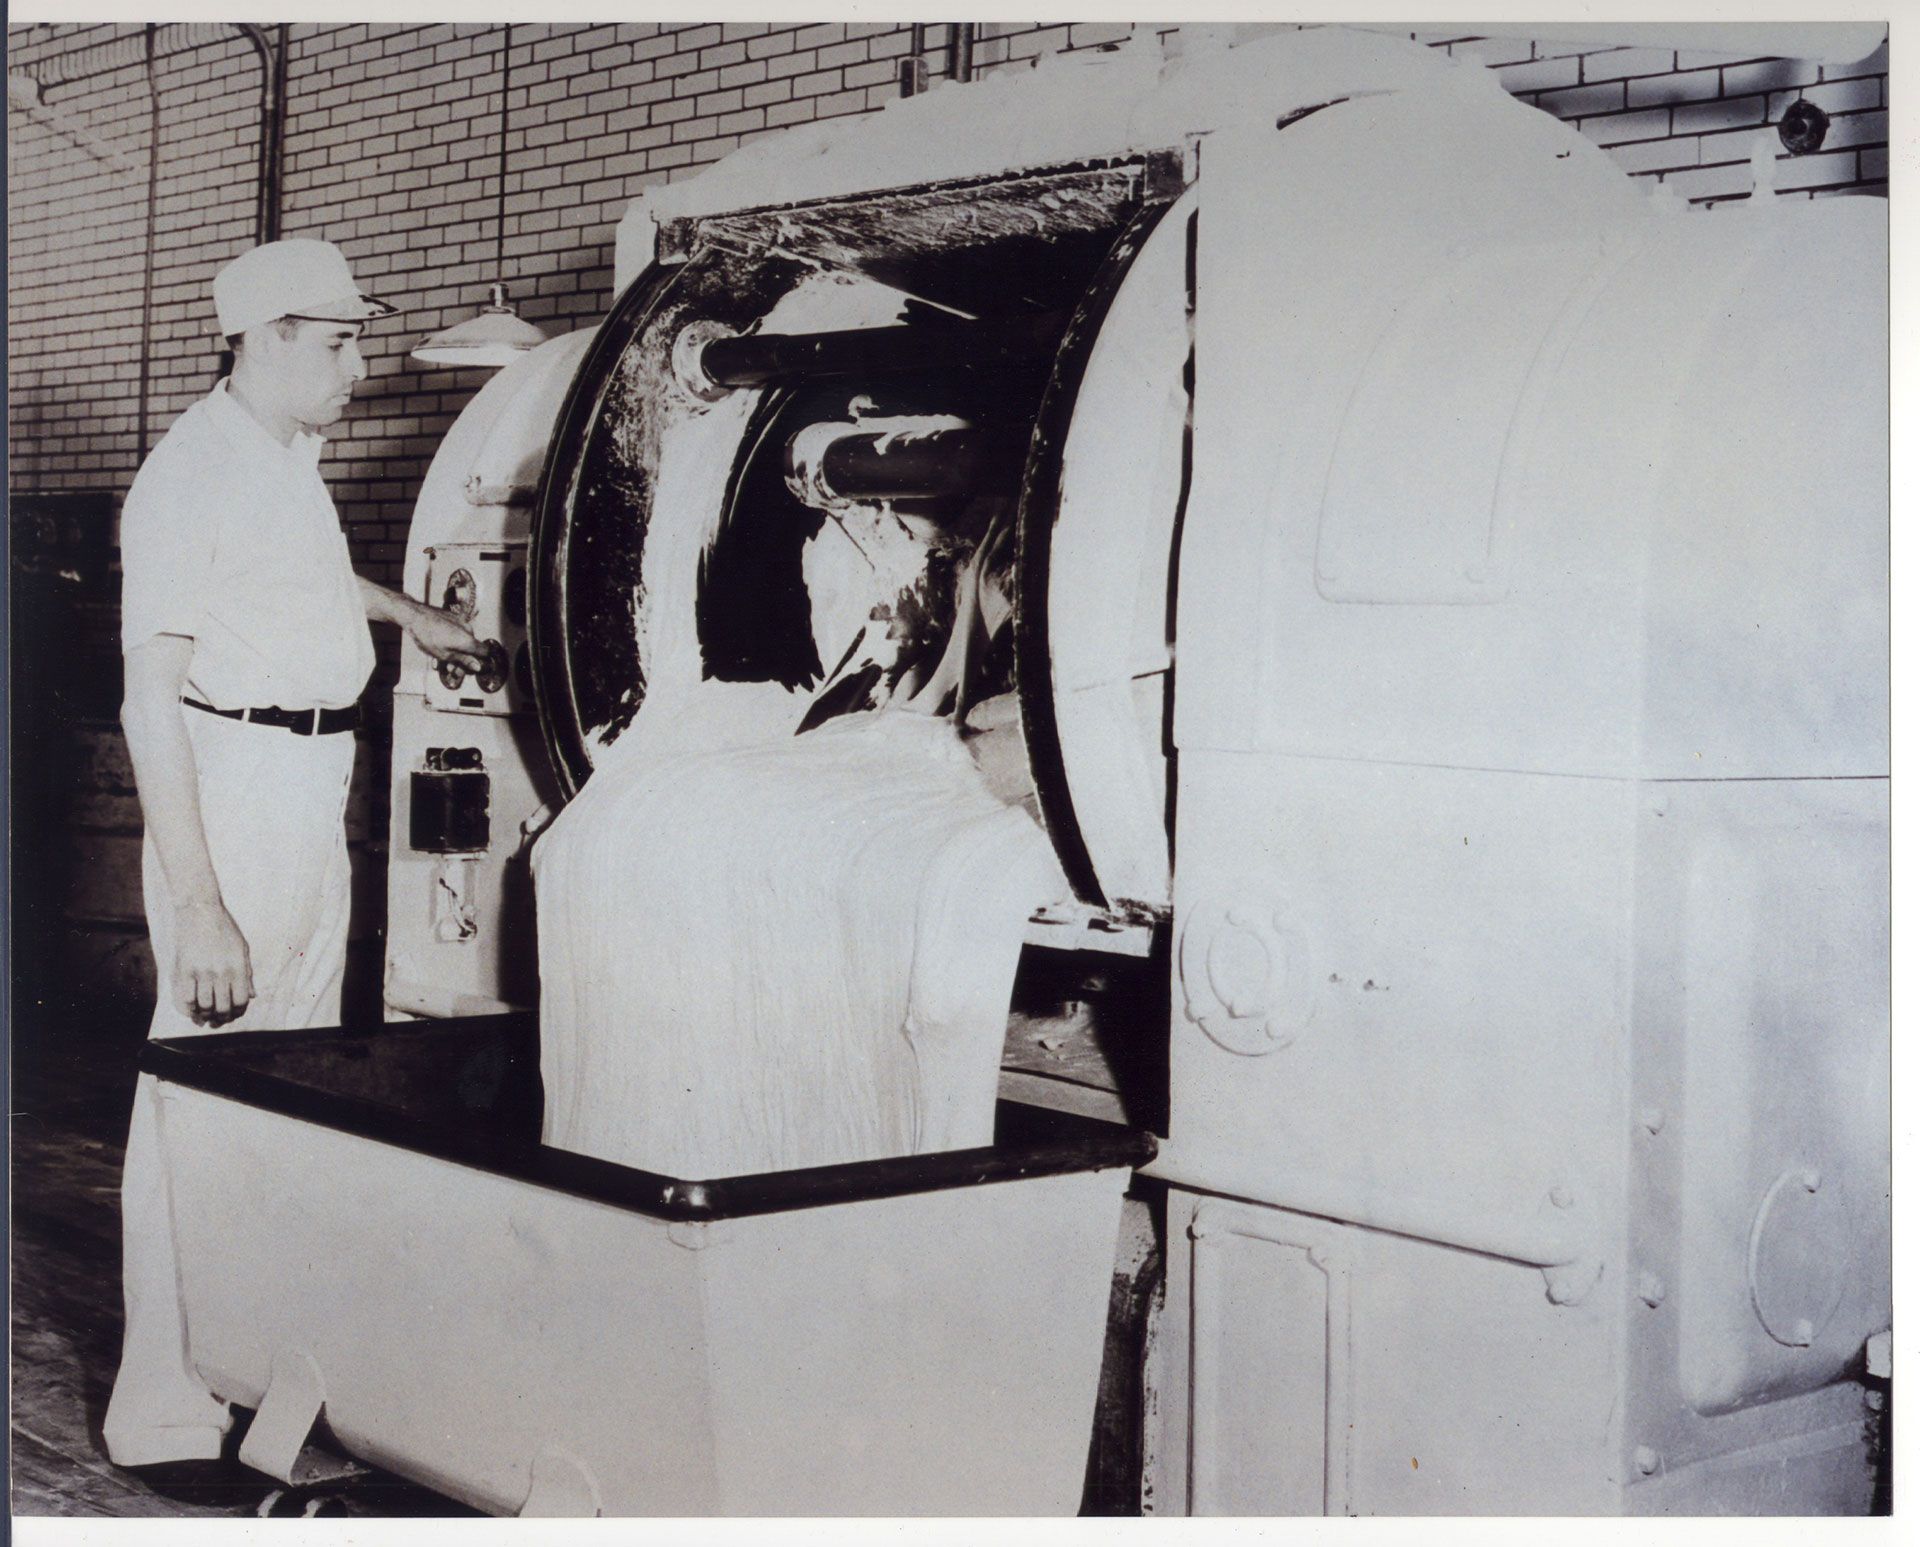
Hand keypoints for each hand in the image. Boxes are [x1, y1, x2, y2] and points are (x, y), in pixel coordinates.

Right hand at [173, 899, 252, 1023]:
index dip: (238, 1012)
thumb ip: (247, 973)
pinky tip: (192, 1009)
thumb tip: (252, 996)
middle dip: (222, 1018)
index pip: (241, 1001)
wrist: (199, 911)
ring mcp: (201, 972)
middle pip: (222, 1007)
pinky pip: (186, 998)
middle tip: (218, 1021)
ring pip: (204, 1006)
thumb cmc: (224, 929)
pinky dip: (189, 1009)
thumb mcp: (242, 948)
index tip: (233, 1014)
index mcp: (238, 967)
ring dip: (205, 1016)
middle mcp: (221, 972)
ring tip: (206, 1017)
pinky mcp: (184, 969)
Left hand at [407, 601, 486, 671]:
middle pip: (473, 647)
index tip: (470, 667)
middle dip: (464, 658)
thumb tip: (477, 666)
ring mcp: (462, 622)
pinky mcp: (454, 617)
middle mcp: (469, 629)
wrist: (415, 616)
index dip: (479, 661)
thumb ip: (463, 661)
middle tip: (453, 667)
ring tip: (443, 656)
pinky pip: (458, 631)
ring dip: (457, 649)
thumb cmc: (427, 635)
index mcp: (469, 641)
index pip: (485, 652)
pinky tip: (441, 644)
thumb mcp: (445, 655)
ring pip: (464, 639)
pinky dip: (453, 639)